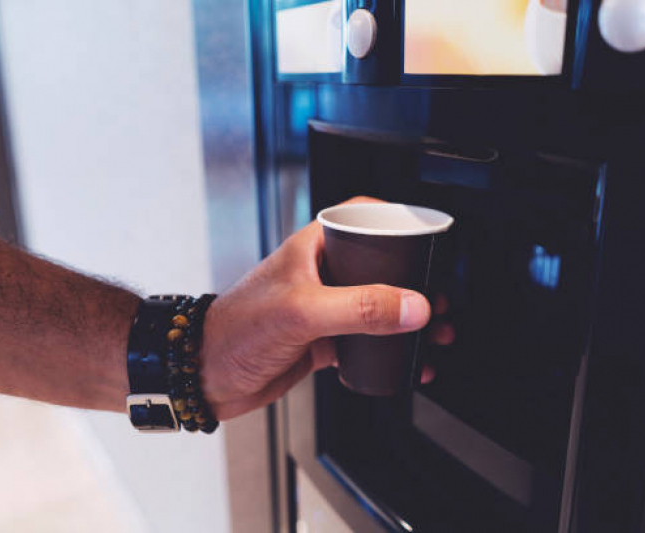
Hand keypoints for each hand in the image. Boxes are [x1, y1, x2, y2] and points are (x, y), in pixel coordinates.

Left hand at [199, 197, 432, 419]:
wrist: (203, 377)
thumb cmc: (234, 331)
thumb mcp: (302, 312)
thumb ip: (359, 307)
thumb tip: (412, 305)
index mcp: (313, 248)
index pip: (362, 217)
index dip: (398, 221)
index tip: (430, 236)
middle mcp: (320, 274)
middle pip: (380, 267)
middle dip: (416, 283)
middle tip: (440, 298)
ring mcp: (322, 309)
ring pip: (376, 307)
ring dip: (407, 321)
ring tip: (434, 333)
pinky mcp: (321, 341)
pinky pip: (366, 342)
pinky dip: (390, 352)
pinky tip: (406, 362)